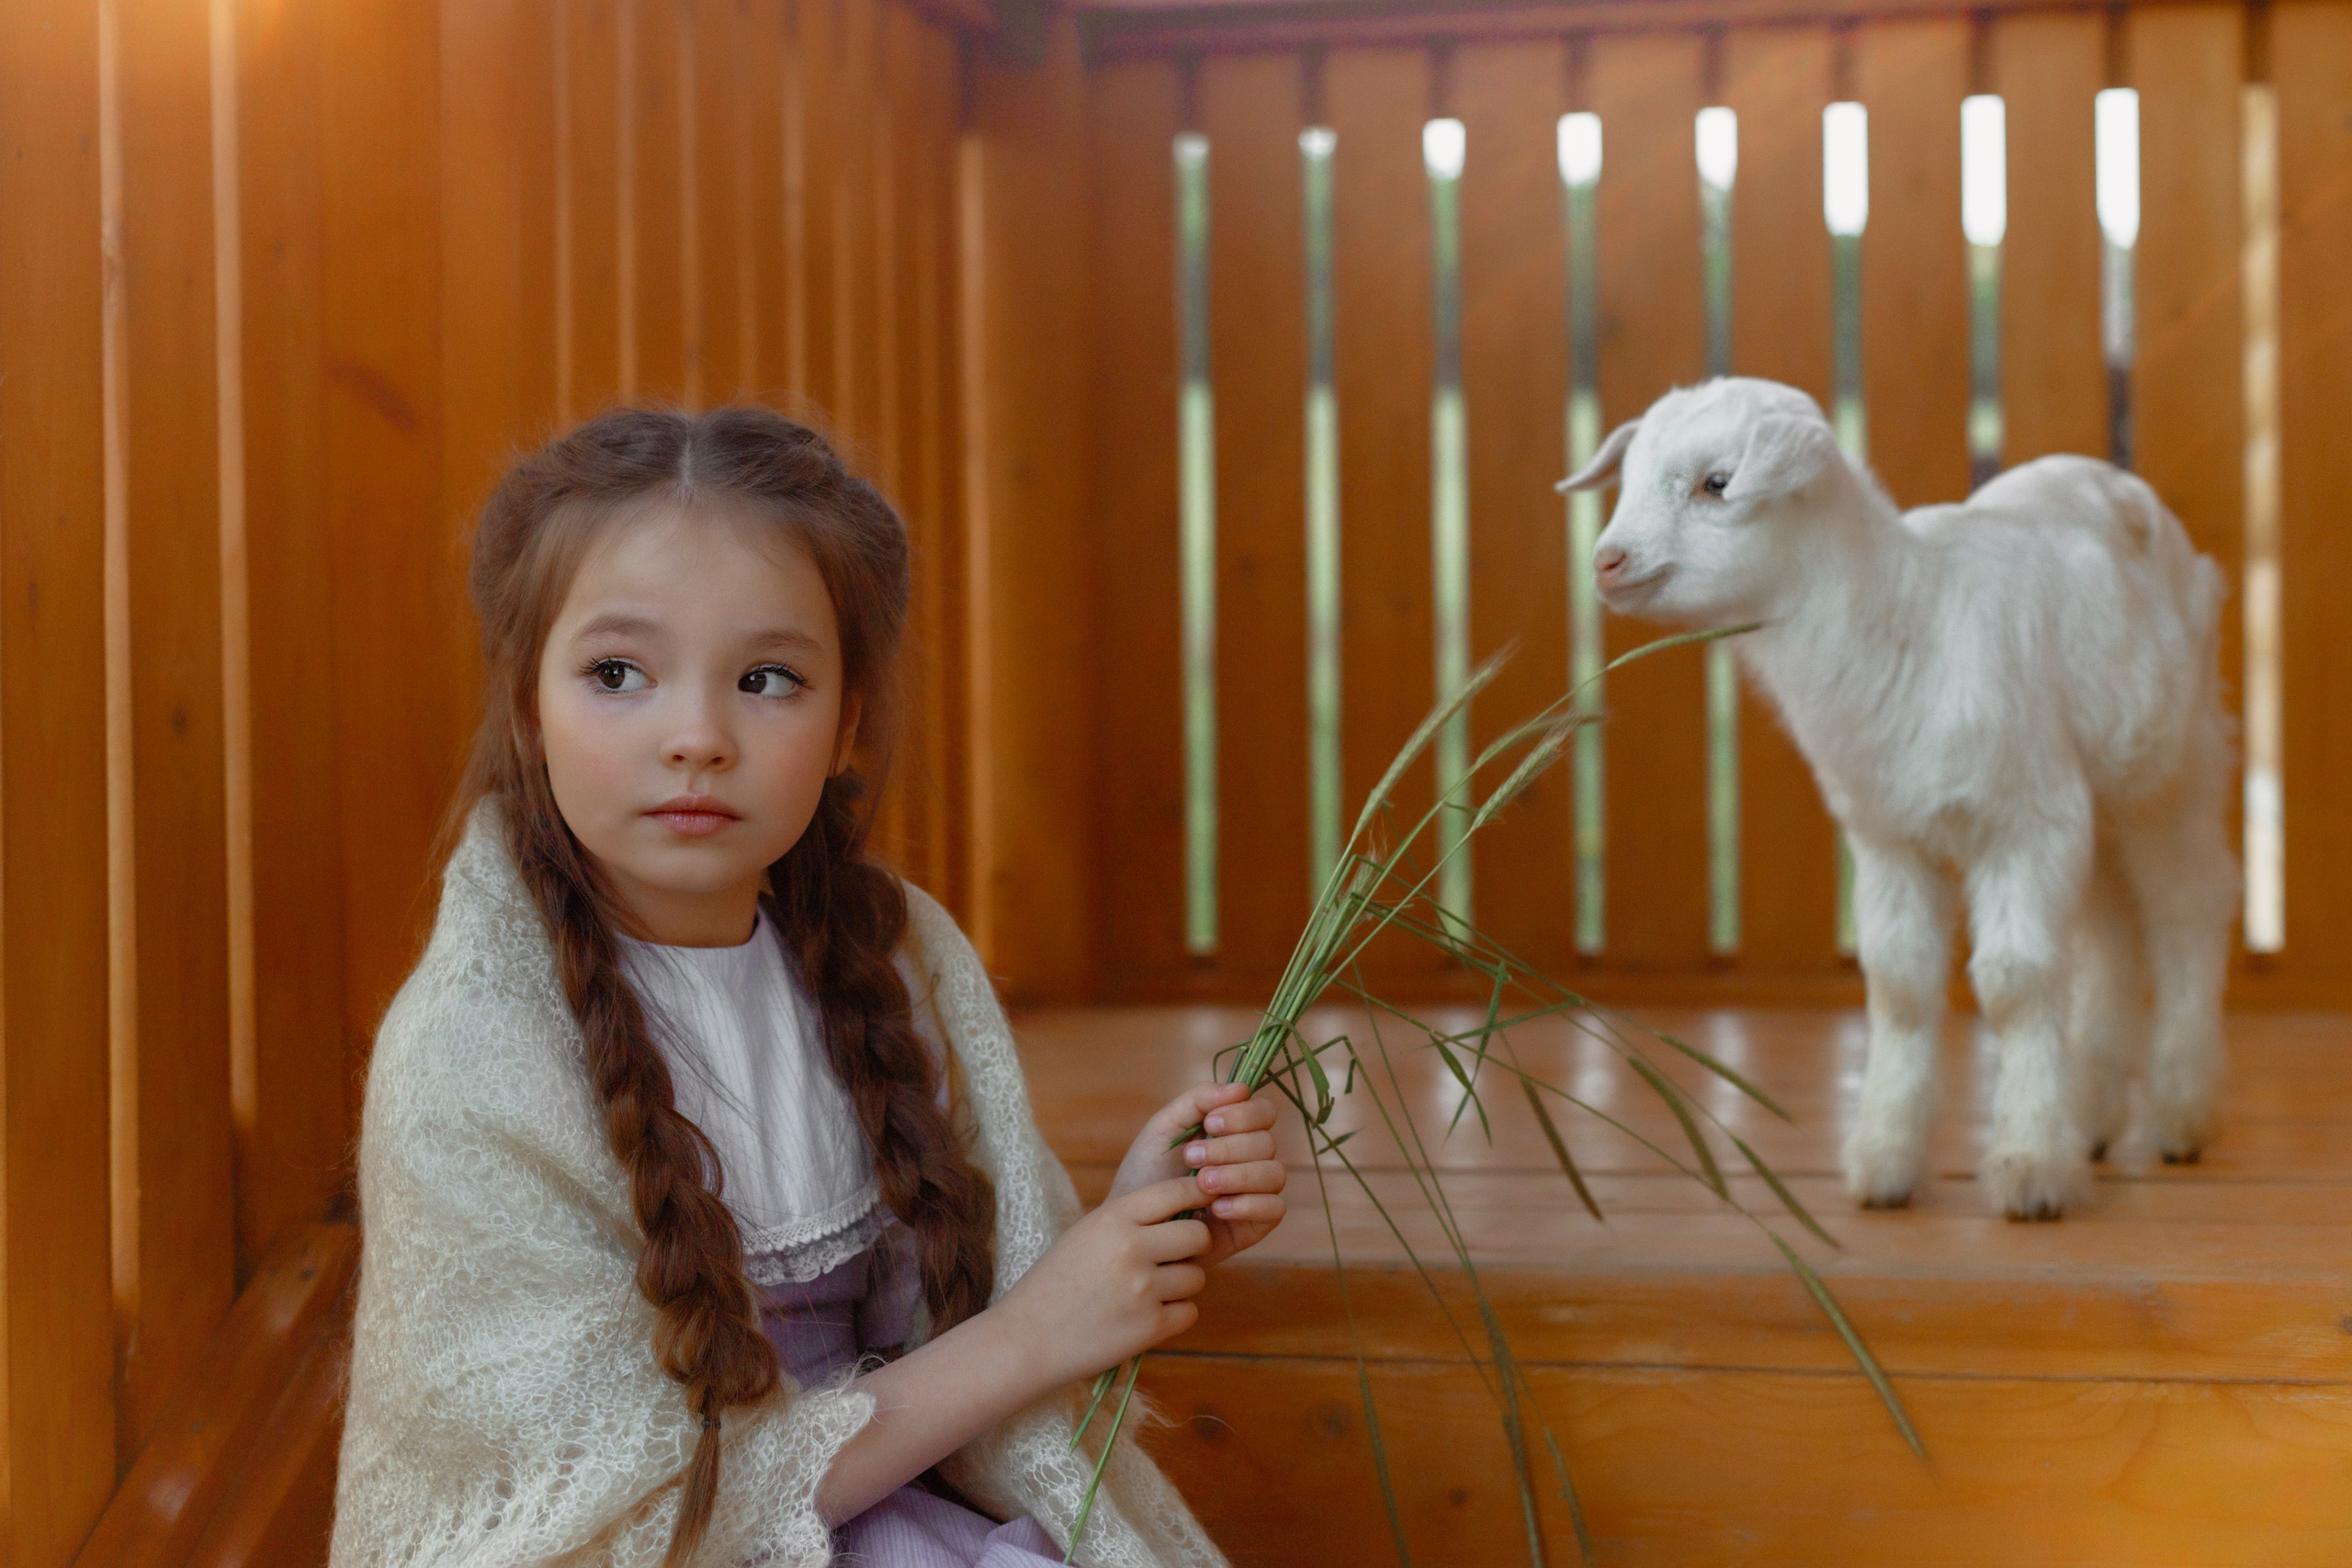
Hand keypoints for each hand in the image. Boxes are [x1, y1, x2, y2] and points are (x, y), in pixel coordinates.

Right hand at [994, 1177, 1213, 1388]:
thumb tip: (1182, 1204)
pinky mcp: (1150, 1327)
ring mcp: (1143, 1289)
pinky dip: (1174, 1316)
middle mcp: (1131, 1249)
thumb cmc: (1055, 1282)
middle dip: (1193, 1246)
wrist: (1026, 1338)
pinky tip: (1145, 1316)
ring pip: (1197, 1277)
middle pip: (1198, 1236)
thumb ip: (1129, 1219)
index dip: (1197, 1194)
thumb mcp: (1086, 1234)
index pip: (1175, 1192)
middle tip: (1175, 1257)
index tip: (1203, 1201)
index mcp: (1112, 1219)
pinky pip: (1189, 1312)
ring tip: (1149, 1291)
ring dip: (1181, 1285)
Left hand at [1108, 1081, 1286, 1268]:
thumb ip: (1198, 1101)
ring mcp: (1255, 1192)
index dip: (1243, 1115)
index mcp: (1233, 1132)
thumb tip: (1241, 1087)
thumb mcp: (1164, 1129)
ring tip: (1202, 1184)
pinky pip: (1275, 1209)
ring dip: (1238, 1175)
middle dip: (1228, 1149)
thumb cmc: (1146, 1175)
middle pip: (1267, 1143)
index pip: (1263, 1113)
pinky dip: (1248, 1205)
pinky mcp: (1256, 1224)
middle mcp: (1250, 1159)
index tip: (1210, 1124)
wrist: (1133, 1224)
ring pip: (1275, 1173)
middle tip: (1192, 1159)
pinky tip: (1216, 1209)